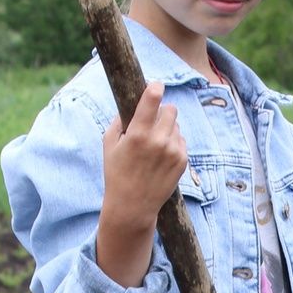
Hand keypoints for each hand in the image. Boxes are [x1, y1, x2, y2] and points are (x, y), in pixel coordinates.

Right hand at [96, 81, 187, 286]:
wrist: (133, 206)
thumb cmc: (116, 173)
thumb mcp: (109, 145)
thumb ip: (118, 121)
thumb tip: (130, 103)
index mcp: (138, 134)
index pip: (153, 99)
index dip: (155, 88)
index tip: (156, 85)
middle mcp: (158, 141)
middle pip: (170, 110)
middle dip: (161, 112)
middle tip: (152, 122)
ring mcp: (173, 152)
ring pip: (176, 125)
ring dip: (167, 129)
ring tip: (154, 144)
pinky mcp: (183, 161)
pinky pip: (181, 140)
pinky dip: (173, 143)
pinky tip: (161, 156)